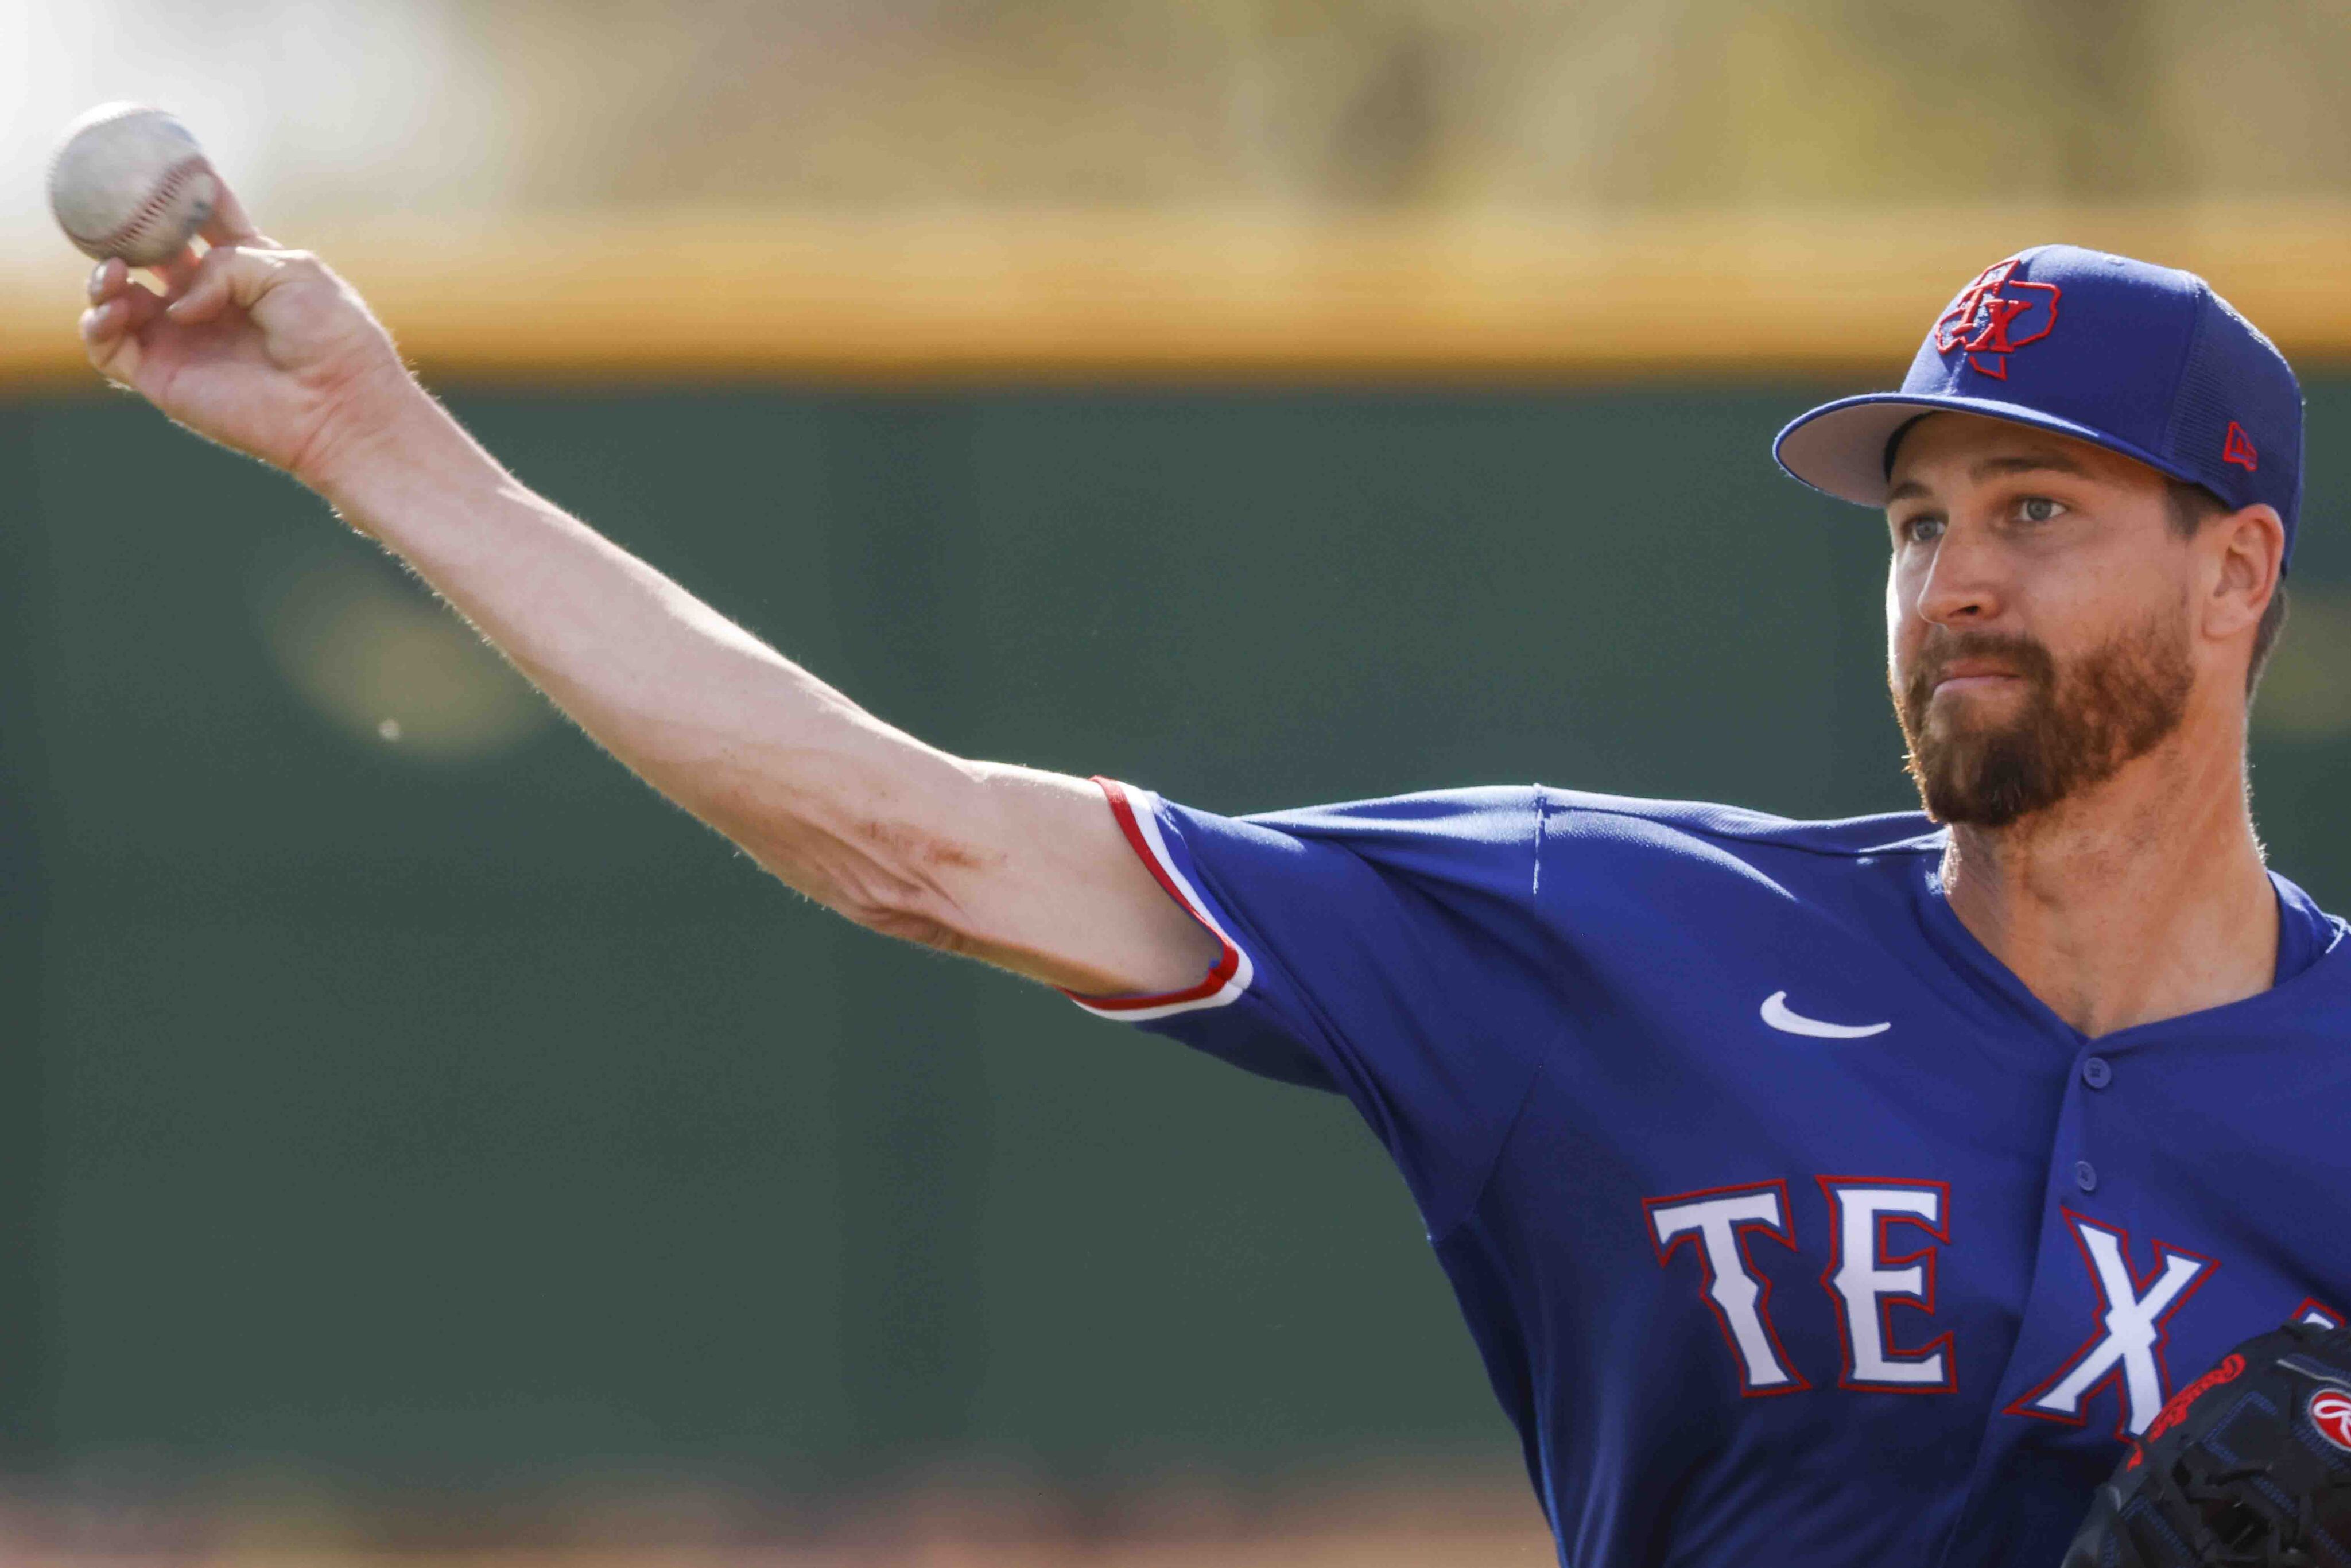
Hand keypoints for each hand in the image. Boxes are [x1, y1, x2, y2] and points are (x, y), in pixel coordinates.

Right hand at [78, 179, 424, 493]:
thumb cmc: (330, 336)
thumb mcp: (288, 270)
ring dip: (103, 278)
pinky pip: (107, 346)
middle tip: (115, 214)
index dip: (183, 192)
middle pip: (149, 254)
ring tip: (115, 269)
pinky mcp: (162, 375)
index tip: (162, 160)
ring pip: (116, 297)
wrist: (339, 404)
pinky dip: (97, 323)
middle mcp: (208, 301)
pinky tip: (117, 309)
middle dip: (128, 230)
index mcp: (246, 270)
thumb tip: (179, 300)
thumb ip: (225, 262)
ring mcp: (181, 338)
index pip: (204, 222)